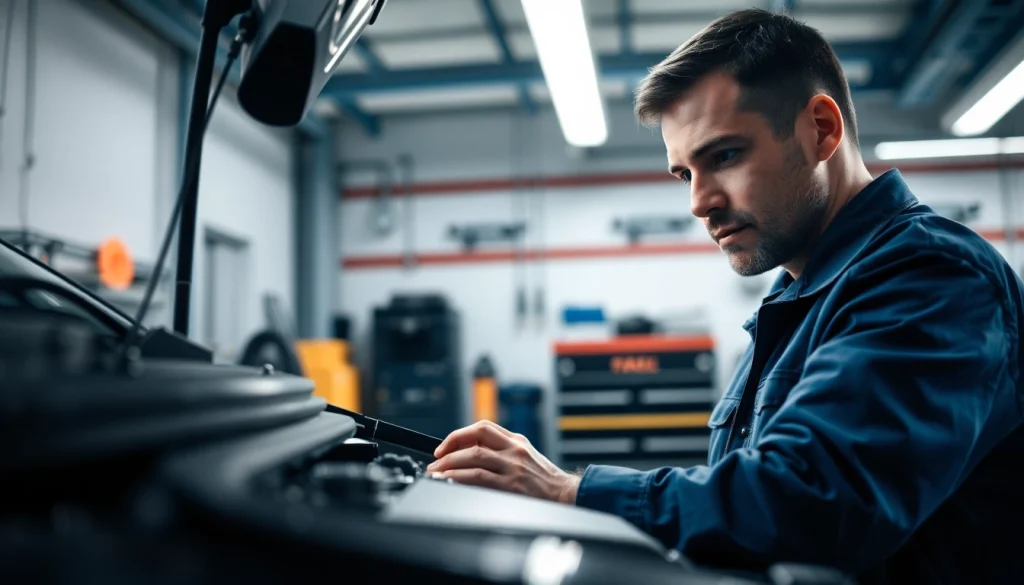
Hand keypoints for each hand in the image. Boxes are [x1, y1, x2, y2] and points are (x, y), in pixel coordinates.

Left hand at [426, 420, 579, 503]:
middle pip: (475, 439)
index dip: (459, 435)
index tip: (444, 447)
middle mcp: (514, 450)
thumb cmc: (543, 478)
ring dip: (450, 464)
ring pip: (474, 457)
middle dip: (450, 449)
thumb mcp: (525, 455)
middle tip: (436, 461)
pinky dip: (460, 477)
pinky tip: (450, 480)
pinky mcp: (512, 485)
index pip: (482, 427)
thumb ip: (502, 450)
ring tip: (437, 473)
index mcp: (516, 440)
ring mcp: (513, 467)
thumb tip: (468, 452)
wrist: (565, 494)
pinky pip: (479, 478)